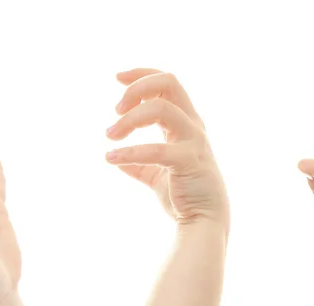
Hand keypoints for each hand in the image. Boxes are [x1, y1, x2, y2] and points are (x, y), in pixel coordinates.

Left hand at [105, 69, 228, 231]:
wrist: (204, 222)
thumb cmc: (184, 196)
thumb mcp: (157, 176)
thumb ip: (139, 164)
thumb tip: (116, 159)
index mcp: (186, 123)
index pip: (167, 83)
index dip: (142, 74)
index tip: (118, 78)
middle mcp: (192, 126)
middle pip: (169, 83)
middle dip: (137, 88)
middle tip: (116, 110)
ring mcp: (193, 142)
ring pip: (161, 109)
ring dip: (130, 119)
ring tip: (110, 135)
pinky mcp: (189, 161)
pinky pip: (157, 149)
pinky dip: (130, 152)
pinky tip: (111, 158)